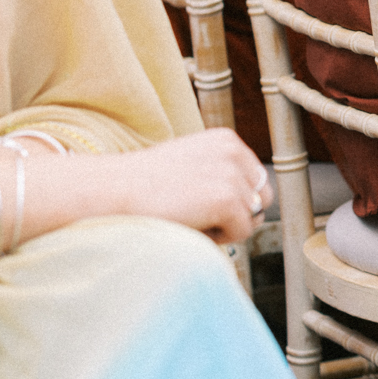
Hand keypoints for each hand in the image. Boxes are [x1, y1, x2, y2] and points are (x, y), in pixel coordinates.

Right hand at [117, 127, 272, 242]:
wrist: (115, 190)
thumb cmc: (145, 185)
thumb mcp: (190, 166)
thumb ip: (220, 174)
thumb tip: (255, 205)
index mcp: (226, 140)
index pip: (255, 179)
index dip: (234, 200)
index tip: (202, 204)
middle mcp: (235, 151)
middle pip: (262, 197)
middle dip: (238, 214)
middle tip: (201, 217)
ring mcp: (232, 174)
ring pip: (252, 217)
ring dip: (225, 227)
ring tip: (192, 219)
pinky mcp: (227, 199)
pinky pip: (242, 232)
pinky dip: (220, 238)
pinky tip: (192, 226)